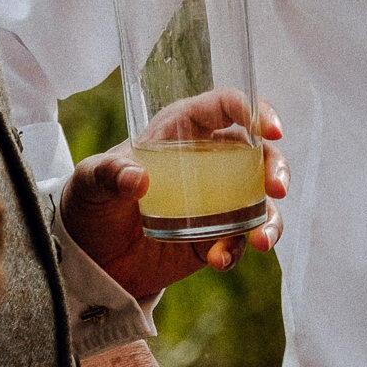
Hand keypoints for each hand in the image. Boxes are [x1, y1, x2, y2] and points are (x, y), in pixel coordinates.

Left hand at [59, 95, 286, 301]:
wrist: (89, 258)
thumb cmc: (90, 202)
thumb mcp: (90, 182)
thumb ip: (109, 174)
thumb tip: (137, 179)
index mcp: (181, 130)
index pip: (226, 106)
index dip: (255, 110)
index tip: (271, 130)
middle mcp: (207, 159)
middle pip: (257, 151)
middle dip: (275, 166)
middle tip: (277, 188)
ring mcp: (216, 199)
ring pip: (261, 197)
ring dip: (271, 217)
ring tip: (261, 240)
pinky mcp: (215, 234)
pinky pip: (241, 238)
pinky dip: (238, 248)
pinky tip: (220, 260)